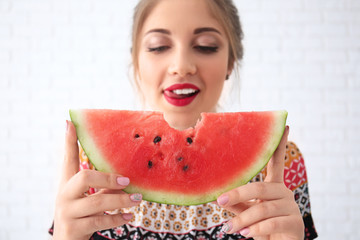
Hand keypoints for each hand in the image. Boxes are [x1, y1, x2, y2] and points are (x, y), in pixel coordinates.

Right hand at [53, 121, 141, 239]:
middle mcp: (64, 195)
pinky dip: (117, 218)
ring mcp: (67, 212)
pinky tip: (129, 217)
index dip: (68, 142)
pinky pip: (100, 220)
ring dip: (121, 201)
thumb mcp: (89, 199)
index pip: (67, 159)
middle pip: (84, 177)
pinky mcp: (73, 228)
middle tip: (127, 181)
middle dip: (108, 178)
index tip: (70, 122)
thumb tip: (126, 180)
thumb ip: (102, 188)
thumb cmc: (81, 217)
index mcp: (67, 185)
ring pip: (97, 201)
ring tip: (138, 200)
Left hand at [217, 126, 303, 239]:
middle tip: (219, 200)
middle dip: (238, 193)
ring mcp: (291, 207)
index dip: (281, 145)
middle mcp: (284, 192)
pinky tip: (246, 234)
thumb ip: (236, 204)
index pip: (276, 162)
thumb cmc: (262, 227)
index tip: (285, 126)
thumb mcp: (247, 213)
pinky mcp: (296, 223)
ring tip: (229, 228)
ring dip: (243, 219)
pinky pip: (272, 223)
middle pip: (260, 187)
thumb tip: (215, 196)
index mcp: (274, 186)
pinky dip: (256, 229)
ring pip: (263, 208)